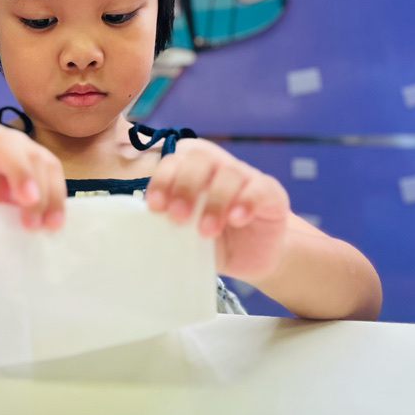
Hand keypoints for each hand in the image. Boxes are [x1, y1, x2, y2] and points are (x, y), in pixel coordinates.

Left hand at [145, 139, 289, 281]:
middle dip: (185, 186)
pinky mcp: (271, 194)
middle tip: (179, 217)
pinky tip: (236, 219)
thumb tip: (143, 226)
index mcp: (192, 171)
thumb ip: (170, 223)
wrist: (252, 257)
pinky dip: (245, 202)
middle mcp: (219, 167)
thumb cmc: (213, 241)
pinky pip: (259, 188)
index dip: (163, 179)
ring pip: (230, 172)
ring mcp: (247, 178)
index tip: (155, 206)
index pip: (175, 160)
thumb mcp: (187, 233)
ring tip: (206, 231)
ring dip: (215, 201)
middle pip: (201, 157)